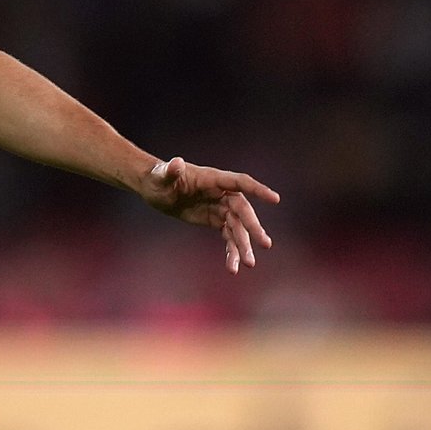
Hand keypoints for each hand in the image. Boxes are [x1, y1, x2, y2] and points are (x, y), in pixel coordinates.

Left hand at [141, 157, 279, 273]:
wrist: (155, 188)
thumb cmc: (159, 176)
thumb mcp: (162, 174)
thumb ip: (171, 170)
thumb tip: (176, 162)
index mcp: (214, 179)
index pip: (240, 182)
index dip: (257, 190)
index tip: (275, 199)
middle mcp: (222, 193)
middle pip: (242, 211)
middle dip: (253, 227)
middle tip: (264, 244)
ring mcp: (220, 208)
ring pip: (237, 228)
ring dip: (244, 245)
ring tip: (249, 263)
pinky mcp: (215, 220)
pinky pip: (228, 236)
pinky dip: (231, 250)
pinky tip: (233, 266)